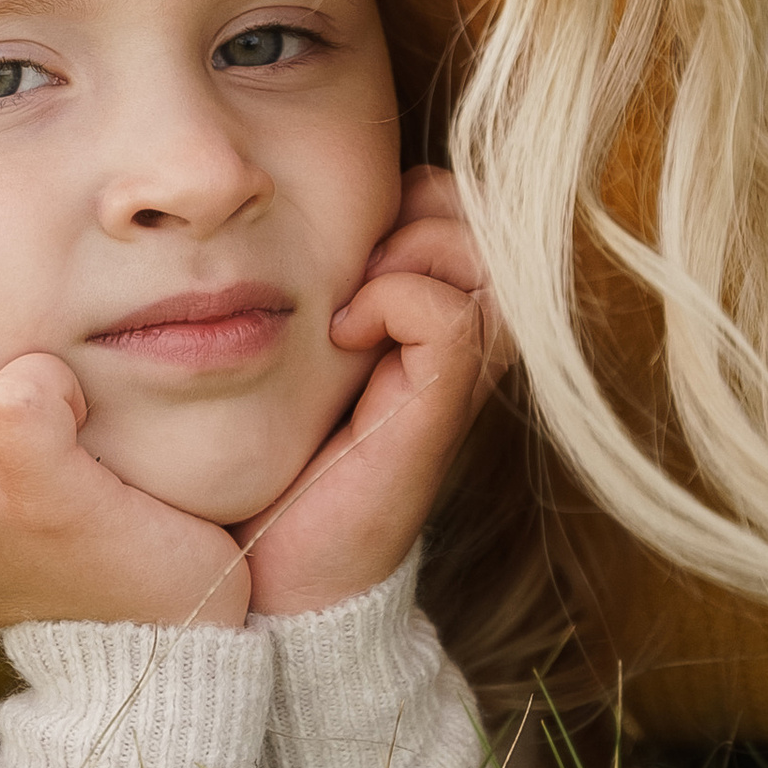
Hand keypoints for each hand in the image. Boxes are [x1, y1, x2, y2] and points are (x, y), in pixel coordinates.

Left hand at [238, 169, 506, 617]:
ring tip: (352, 290)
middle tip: (359, 259)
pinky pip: (449, 317)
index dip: (418, 195)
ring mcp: (457, 378)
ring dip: (414, 249)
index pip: (464, 204)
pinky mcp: (437, 412)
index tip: (353, 240)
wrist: (279, 572)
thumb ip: (317, 288)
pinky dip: (396, 300)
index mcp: (434, 318)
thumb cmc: (280, 460)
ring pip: (483, 255)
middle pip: (487, 218)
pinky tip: (341, 332)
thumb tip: (295, 213)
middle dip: (424, 210)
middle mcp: (463, 343)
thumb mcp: (297, 353)